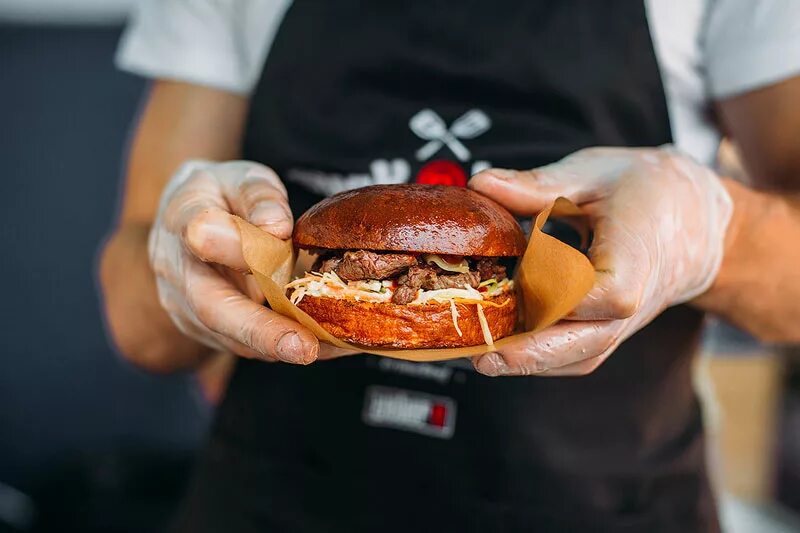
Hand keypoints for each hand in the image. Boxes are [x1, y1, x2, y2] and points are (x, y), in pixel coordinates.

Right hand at [149, 160, 351, 363]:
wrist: (184, 223)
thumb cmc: (221, 196)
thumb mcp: (242, 178)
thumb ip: (260, 197)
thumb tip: (277, 227)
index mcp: (184, 216)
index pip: (199, 231)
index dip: (230, 244)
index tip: (272, 244)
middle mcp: (175, 268)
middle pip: (212, 307)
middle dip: (260, 331)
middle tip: (304, 348)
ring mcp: (184, 306)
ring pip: (230, 337)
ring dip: (281, 347)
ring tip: (331, 347)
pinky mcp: (204, 331)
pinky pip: (243, 345)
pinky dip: (283, 348)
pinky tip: (323, 346)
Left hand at [468, 147, 732, 375]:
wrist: (693, 221)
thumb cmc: (644, 191)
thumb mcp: (592, 172)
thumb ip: (536, 184)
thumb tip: (480, 184)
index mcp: (636, 258)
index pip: (601, 294)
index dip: (554, 293)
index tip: (516, 280)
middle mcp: (634, 302)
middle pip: (587, 342)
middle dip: (530, 352)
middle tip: (480, 354)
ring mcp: (623, 323)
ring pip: (579, 356)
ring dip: (530, 362)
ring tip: (482, 356)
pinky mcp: (609, 331)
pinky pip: (578, 356)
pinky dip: (541, 359)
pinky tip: (504, 351)